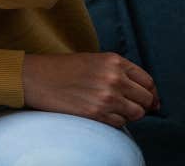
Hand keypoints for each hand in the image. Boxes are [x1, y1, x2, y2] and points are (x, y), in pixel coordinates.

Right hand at [23, 52, 159, 126]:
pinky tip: (100, 114)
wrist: (34, 77)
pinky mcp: (96, 113)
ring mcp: (106, 97)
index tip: (148, 100)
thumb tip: (149, 98)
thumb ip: (119, 73)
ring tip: (111, 109)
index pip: (147, 82)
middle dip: (141, 105)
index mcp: (114, 61)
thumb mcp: (93, 60)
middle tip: (128, 106)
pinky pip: (120, 124)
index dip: (150, 93)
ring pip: (136, 113)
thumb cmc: (61, 69)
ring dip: (128, 115)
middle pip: (145, 99)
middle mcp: (114, 78)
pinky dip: (114, 122)